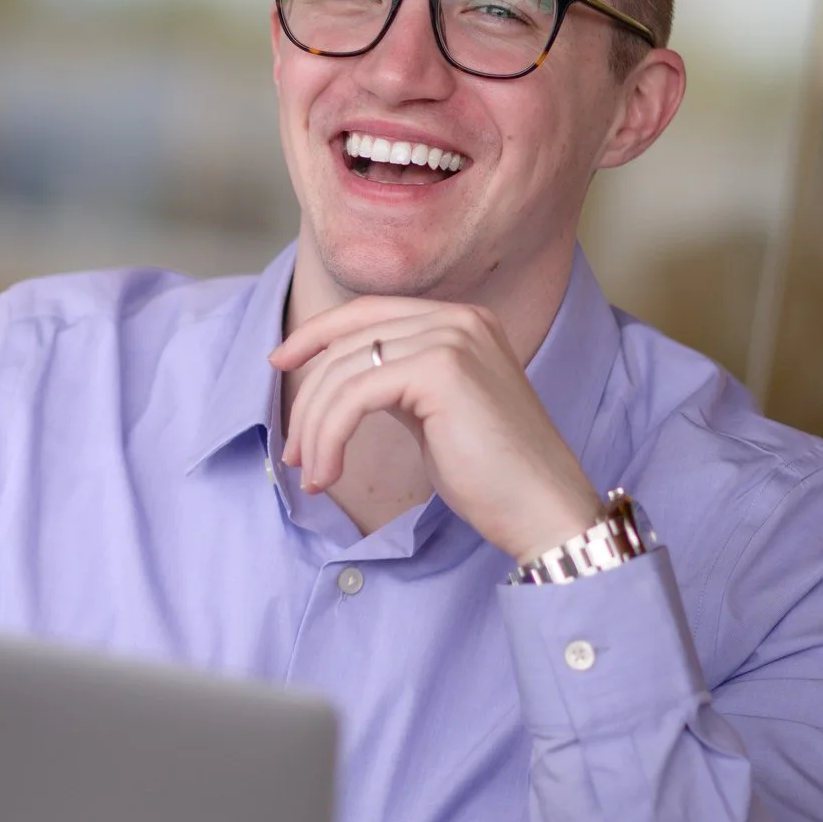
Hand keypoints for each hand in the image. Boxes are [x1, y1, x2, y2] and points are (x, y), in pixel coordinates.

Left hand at [270, 297, 600, 562]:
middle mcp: (458, 318)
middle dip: (308, 395)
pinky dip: (329, 437)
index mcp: (461, 320)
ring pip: (345, 372)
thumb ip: (396, 382)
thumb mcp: (433, 411)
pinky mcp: (439, 369)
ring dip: (315, 428)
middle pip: (349, 339)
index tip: (279, 363)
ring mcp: (451, 338)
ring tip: (312, 473)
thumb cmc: (489, 474)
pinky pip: (354, 396)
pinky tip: (330, 473)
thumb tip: (335, 381)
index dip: (316, 335)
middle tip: (293, 450)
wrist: (542, 509)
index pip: (367, 312)